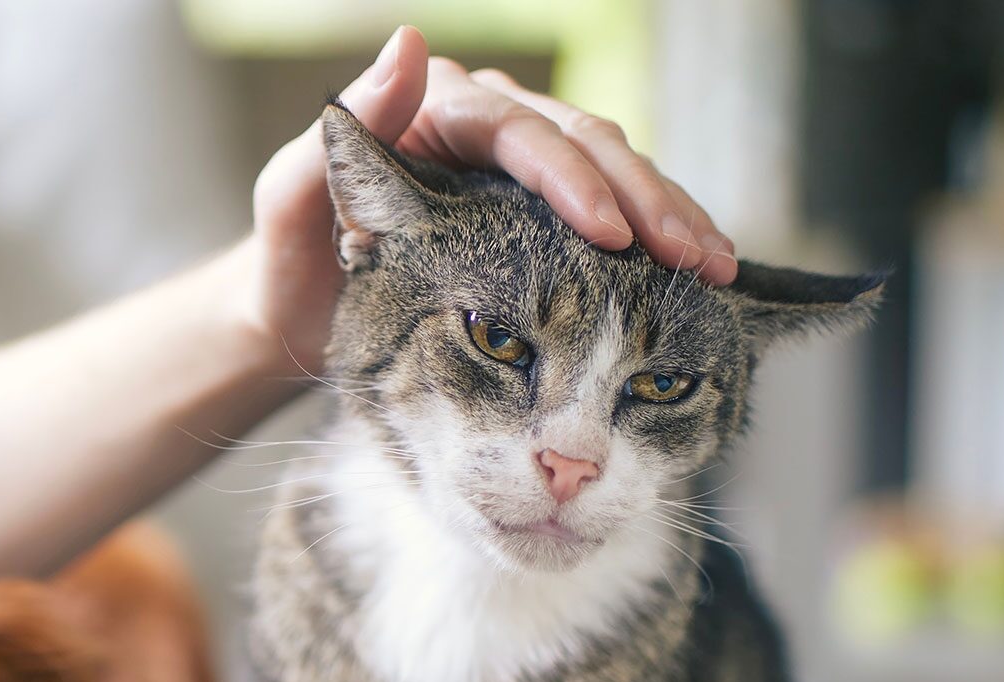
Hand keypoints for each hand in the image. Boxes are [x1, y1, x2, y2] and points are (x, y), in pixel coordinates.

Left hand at [243, 25, 736, 373]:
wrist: (297, 316)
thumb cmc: (287, 265)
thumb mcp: (289, 204)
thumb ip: (337, 141)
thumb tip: (409, 43)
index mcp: (432, 111)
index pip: (518, 132)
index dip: (571, 178)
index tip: (611, 231)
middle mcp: (486, 125)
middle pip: (583, 144)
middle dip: (645, 200)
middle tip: (694, 257)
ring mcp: (519, 167)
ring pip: (613, 171)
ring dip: (669, 216)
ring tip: (716, 267)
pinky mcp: (541, 210)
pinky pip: (614, 210)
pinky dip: (657, 238)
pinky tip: (701, 271)